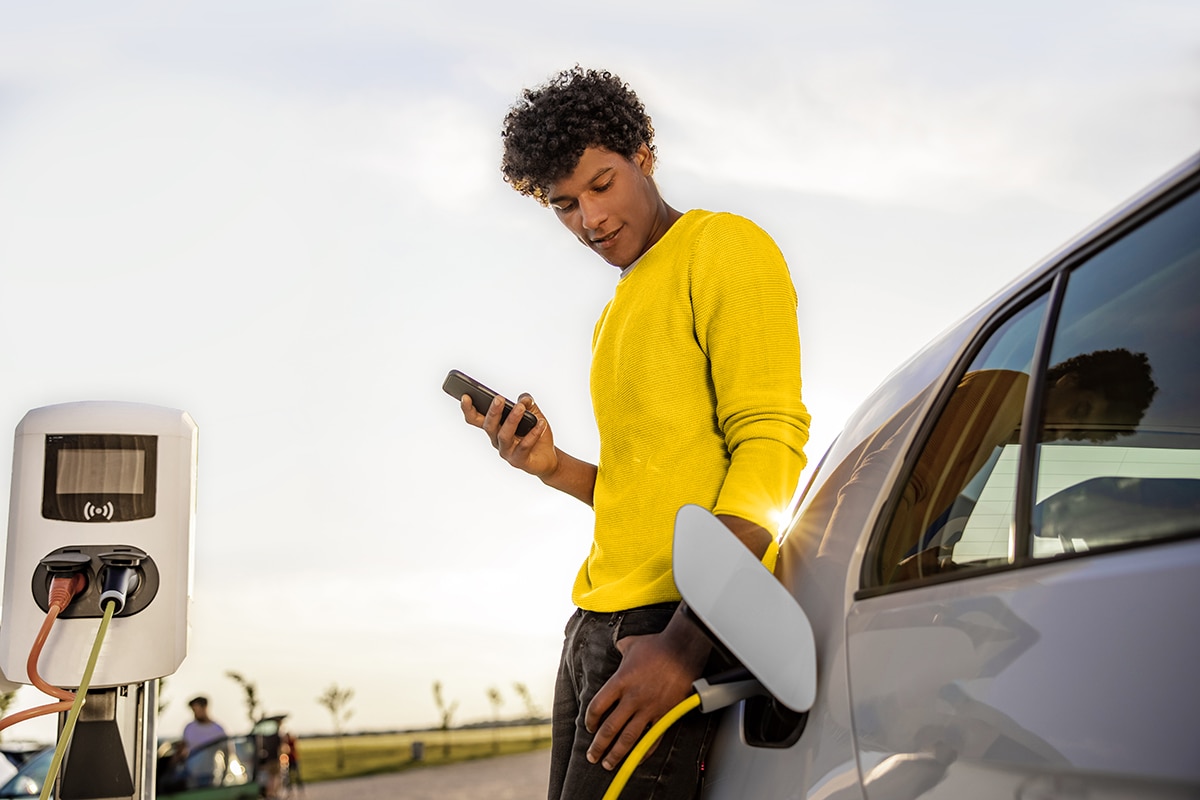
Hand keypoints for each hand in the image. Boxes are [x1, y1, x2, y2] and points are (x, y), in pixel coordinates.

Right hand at [460, 392, 557, 478]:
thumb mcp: (533, 413)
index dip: (468, 409)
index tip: (465, 396)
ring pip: (504, 435)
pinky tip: (540, 423)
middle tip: (499, 399)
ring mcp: (506, 451)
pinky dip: (532, 434)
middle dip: (493, 412)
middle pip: (489, 426)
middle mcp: (496, 439)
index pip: (476, 418)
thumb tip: (524, 399)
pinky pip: (523, 446)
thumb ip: (528, 403)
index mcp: (495, 427)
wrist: (547, 457)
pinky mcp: (518, 460)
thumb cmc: (534, 434)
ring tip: (521, 408)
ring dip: (512, 420)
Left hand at [583, 616, 710, 770]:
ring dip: (616, 754)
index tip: (589, 727)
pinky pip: (652, 738)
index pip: (597, 707)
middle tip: (592, 756)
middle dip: (598, 746)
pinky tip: (637, 759)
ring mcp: (649, 708)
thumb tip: (618, 648)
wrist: (684, 649)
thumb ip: (621, 649)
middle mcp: (632, 698)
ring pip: (629, 738)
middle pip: (609, 728)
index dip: (590, 720)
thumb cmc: (658, 645)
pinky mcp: (665, 714)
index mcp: (620, 681)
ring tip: (608, 764)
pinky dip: (644, 751)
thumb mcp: (631, 644)